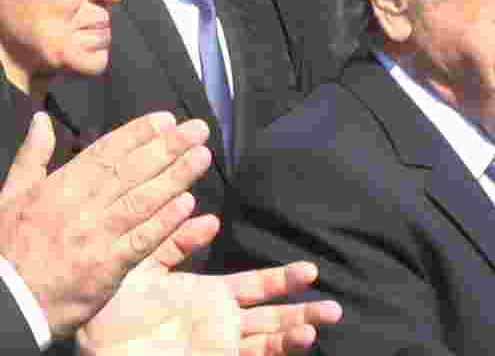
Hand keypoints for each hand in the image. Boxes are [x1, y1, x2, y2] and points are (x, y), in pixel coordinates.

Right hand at [0, 112, 211, 337]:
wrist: (5, 303)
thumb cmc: (9, 249)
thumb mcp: (10, 197)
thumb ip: (32, 157)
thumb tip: (43, 120)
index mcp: (58, 188)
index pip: (105, 153)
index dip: (138, 134)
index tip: (167, 119)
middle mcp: (79, 208)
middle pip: (131, 171)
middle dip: (168, 148)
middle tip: (198, 130)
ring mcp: (94, 237)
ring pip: (141, 201)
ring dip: (175, 177)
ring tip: (202, 156)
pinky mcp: (106, 268)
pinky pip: (141, 240)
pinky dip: (164, 221)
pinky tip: (188, 205)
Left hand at [76, 215, 342, 355]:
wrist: (92, 342)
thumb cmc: (109, 310)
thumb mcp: (143, 266)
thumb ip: (174, 242)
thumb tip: (210, 218)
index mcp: (209, 296)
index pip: (256, 285)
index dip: (284, 279)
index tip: (312, 269)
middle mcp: (221, 322)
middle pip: (273, 315)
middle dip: (304, 309)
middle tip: (336, 304)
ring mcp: (218, 344)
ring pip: (269, 339)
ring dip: (297, 330)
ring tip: (323, 320)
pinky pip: (253, 355)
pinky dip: (278, 348)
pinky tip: (301, 338)